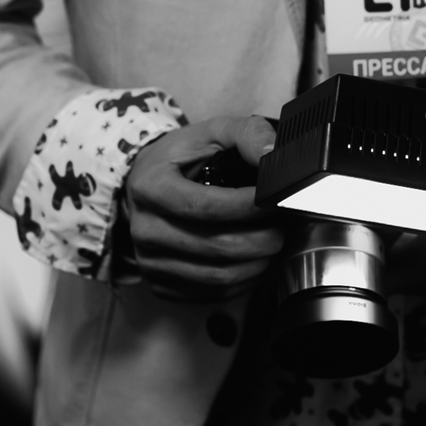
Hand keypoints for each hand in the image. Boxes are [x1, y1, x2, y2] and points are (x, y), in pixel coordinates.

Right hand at [123, 115, 283, 303]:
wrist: (143, 185)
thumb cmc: (180, 159)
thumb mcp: (211, 132)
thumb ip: (246, 134)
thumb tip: (271, 154)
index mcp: (151, 187)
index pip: (205, 207)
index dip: (246, 207)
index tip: (272, 200)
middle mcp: (144, 229)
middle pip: (215, 246)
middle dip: (261, 238)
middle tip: (281, 225)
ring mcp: (150, 262)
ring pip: (217, 276)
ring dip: (257, 262)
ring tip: (272, 242)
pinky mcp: (161, 285)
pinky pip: (211, 293)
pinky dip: (243, 281)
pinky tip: (253, 260)